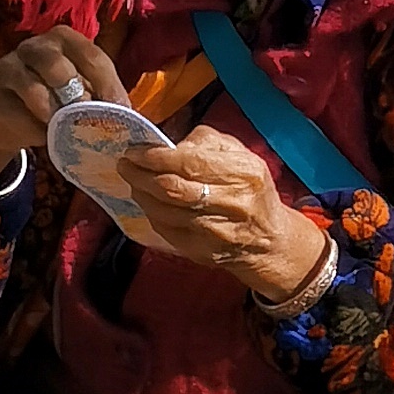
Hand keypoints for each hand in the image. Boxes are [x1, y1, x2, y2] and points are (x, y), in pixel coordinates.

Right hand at [0, 28, 120, 195]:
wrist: (8, 115)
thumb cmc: (55, 100)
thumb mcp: (81, 95)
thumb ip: (99, 100)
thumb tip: (127, 117)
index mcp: (67, 41)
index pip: (93, 56)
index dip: (108, 84)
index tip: (119, 110)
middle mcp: (37, 46)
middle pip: (56, 63)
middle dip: (74, 92)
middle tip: (85, 115)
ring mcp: (10, 63)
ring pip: (31, 85)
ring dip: (50, 110)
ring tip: (61, 126)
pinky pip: (11, 107)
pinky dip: (29, 123)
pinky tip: (41, 132)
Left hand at [125, 123, 328, 305]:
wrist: (268, 239)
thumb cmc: (250, 189)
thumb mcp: (241, 154)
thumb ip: (207, 142)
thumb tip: (170, 143)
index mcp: (244, 173)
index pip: (191, 163)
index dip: (157, 157)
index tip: (135, 151)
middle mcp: (232, 203)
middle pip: (173, 189)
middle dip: (141, 175)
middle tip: (125, 164)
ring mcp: (216, 232)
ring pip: (165, 211)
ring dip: (142, 194)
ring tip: (133, 181)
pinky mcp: (203, 252)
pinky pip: (166, 230)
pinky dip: (151, 213)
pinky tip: (147, 202)